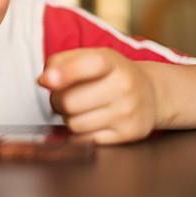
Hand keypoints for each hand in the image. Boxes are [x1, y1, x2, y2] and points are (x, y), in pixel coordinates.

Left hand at [37, 48, 161, 144]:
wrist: (152, 93)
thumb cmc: (110, 74)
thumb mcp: (90, 56)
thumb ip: (60, 62)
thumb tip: (44, 80)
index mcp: (112, 62)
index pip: (88, 65)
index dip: (64, 73)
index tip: (46, 81)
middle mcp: (124, 86)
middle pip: (69, 102)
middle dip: (58, 101)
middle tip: (66, 96)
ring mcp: (128, 112)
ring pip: (74, 124)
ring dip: (69, 118)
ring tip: (81, 109)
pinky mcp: (129, 134)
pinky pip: (86, 140)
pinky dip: (81, 133)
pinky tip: (91, 121)